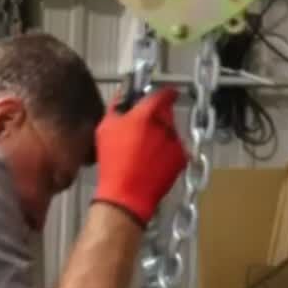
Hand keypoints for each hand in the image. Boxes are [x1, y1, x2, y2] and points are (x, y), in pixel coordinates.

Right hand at [93, 87, 187, 225]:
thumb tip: (122, 97)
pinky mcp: (182, 159)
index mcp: (148, 114)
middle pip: (166, 112)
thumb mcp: (105, 128)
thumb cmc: (114, 162)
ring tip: (143, 150)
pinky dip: (167, 152)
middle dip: (156, 116)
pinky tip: (152, 162)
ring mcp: (176, 143)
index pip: (164, 93)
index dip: (162, 93)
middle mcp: (166, 125)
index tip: (159, 95)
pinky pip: (176, 149)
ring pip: (171, 131)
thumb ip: (116, 107)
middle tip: (141, 127)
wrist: (127, 194)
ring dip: (161, 135)